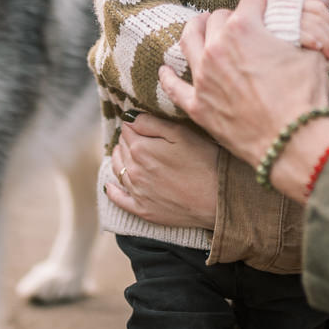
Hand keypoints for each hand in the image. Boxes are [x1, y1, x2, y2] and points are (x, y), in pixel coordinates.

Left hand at [103, 115, 220, 229]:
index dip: (135, 123)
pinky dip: (113, 190)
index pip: (127, 128)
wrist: (218, 200)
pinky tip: (110, 185)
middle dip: (129, 140)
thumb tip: (128, 117)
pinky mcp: (143, 210)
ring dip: (121, 158)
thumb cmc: (205, 161)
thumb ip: (151, 123)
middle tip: (142, 137)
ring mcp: (137, 192)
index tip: (144, 124)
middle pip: (122, 147)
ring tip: (128, 153)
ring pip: (118, 169)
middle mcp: (134, 171)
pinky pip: (119, 199)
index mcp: (141, 149)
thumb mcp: (181, 133)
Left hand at [160, 0, 328, 170]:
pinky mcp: (198, 106)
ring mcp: (203, 78)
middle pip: (219, 18)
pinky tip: (166, 70)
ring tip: (202, 26)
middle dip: (232, 18)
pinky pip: (174, 87)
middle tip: (242, 25)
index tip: (268, 12)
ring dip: (196, 29)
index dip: (262, 5)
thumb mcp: (313, 50)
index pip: (251, 2)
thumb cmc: (305, 95)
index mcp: (244, 29)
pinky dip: (169, 77)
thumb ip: (312, 16)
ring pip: (189, 41)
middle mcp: (216, 48)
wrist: (293, 142)